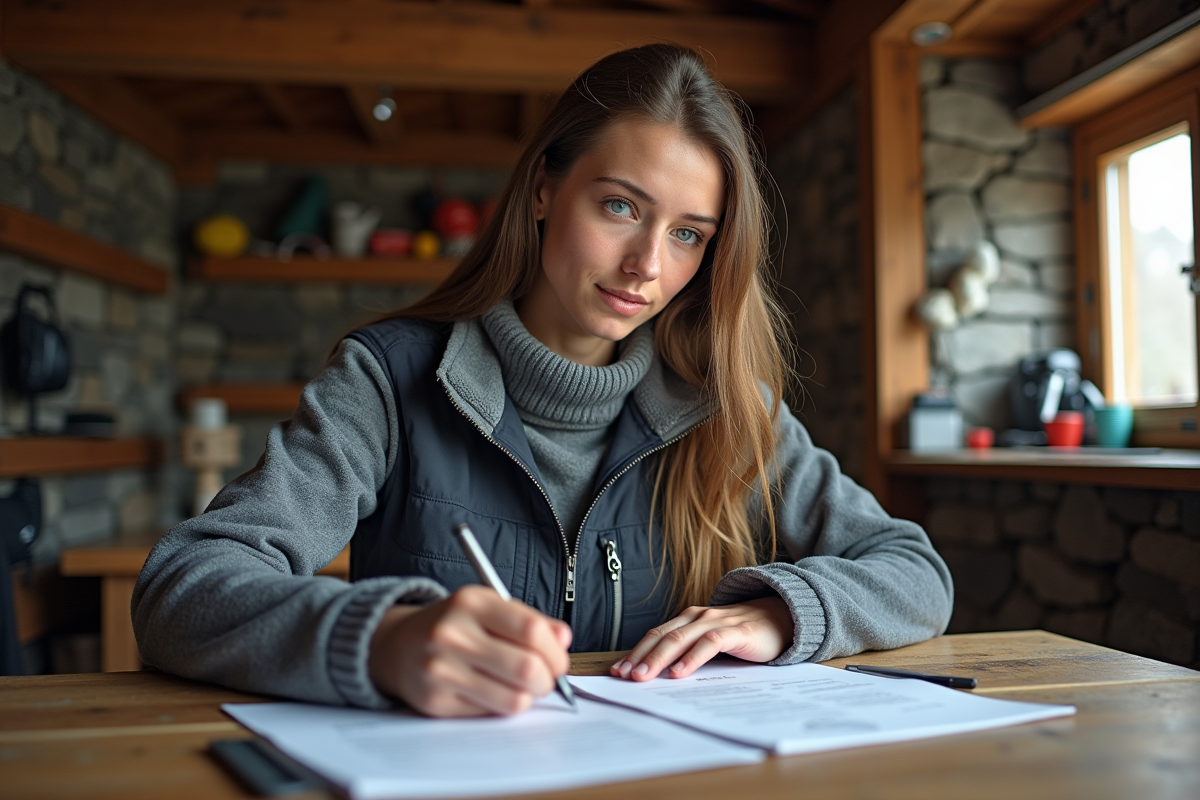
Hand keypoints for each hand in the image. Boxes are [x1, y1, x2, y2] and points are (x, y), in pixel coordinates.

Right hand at [368, 585, 571, 716]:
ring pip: (514, 699)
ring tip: (521, 686)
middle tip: (544, 678)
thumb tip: (564, 639)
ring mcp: (441, 670)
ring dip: (528, 697)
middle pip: (527, 668)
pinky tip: (492, 691)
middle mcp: (452, 634)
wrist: (398, 646)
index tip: (559, 659)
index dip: (556, 652)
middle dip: (547, 679)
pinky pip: (491, 713)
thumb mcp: (490, 608)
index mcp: (471, 602)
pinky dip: (502, 705)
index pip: (532, 631)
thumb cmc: (454, 625)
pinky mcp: (436, 702)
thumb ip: (531, 622)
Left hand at [609, 596, 792, 680]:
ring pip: (680, 639)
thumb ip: (688, 652)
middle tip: (623, 677)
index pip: (654, 636)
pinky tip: (680, 673)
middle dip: (639, 657)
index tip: (616, 671)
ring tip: (643, 677)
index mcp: (687, 620)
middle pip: (661, 637)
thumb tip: (658, 676)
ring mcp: (716, 622)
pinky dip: (692, 658)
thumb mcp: (710, 643)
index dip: (634, 652)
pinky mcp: (735, 631)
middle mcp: (697, 617)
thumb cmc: (741, 635)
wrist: (781, 618)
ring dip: (659, 659)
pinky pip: (709, 643)